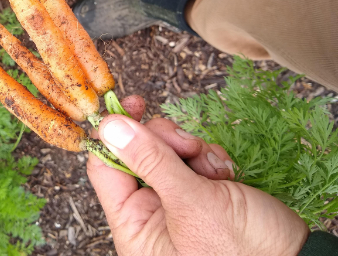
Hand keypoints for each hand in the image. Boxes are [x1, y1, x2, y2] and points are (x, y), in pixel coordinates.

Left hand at [87, 113, 309, 255]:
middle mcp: (149, 214)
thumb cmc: (242, 249)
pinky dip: (208, 160)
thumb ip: (150, 160)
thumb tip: (110, 126)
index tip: (132, 105)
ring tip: (216, 172)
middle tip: (189, 146)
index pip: (104, 168)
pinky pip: (190, 159)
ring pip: (166, 151)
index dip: (115, 134)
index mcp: (134, 225)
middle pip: (136, 152)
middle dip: (165, 141)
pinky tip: (226, 176)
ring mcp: (174, 202)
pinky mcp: (197, 193)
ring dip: (193, 151)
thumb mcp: (192, 203)